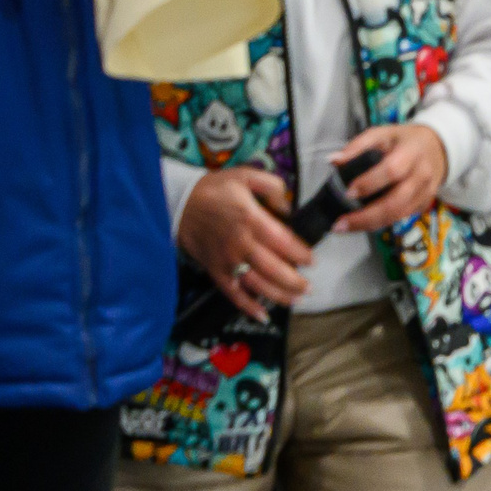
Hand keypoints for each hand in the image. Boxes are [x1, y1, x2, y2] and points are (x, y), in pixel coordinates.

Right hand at [176, 167, 309, 322]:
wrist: (178, 204)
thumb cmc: (215, 189)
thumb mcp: (247, 175)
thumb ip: (274, 187)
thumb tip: (288, 208)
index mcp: (250, 219)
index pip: (282, 241)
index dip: (300, 253)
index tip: (312, 260)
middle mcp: (240, 244)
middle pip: (273, 268)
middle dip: (294, 281)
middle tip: (309, 287)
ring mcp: (227, 261)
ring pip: (257, 284)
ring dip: (278, 295)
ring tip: (296, 299)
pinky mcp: (215, 270)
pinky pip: (232, 293)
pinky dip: (247, 306)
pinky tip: (263, 314)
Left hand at [332, 124, 446, 233]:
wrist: (438, 148)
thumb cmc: (404, 141)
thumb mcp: (383, 133)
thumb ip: (358, 145)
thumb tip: (334, 161)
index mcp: (412, 152)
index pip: (392, 170)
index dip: (369, 183)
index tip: (347, 192)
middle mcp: (422, 175)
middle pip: (396, 202)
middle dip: (366, 216)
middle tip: (340, 223)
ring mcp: (426, 192)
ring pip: (399, 215)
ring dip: (370, 224)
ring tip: (346, 227)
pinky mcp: (424, 205)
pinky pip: (401, 218)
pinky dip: (380, 224)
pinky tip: (362, 224)